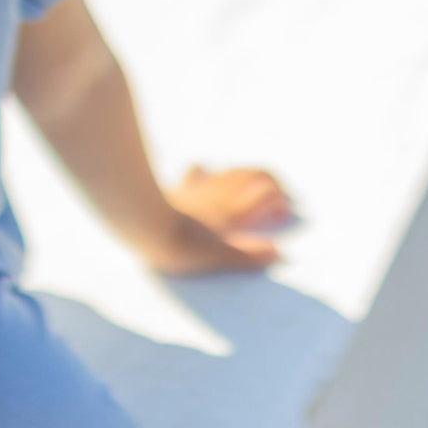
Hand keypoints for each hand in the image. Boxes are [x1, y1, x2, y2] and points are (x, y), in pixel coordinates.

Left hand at [144, 166, 291, 274]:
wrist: (144, 225)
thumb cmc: (180, 245)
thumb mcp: (217, 256)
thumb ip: (247, 254)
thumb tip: (276, 252)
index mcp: (232, 212)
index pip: (266, 193)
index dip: (280, 199)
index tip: (283, 212)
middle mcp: (221, 196)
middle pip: (254, 175)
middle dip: (271, 181)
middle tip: (278, 193)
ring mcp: (202, 189)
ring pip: (232, 171)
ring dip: (248, 174)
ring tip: (253, 185)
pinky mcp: (182, 188)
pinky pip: (198, 171)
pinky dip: (208, 171)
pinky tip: (208, 174)